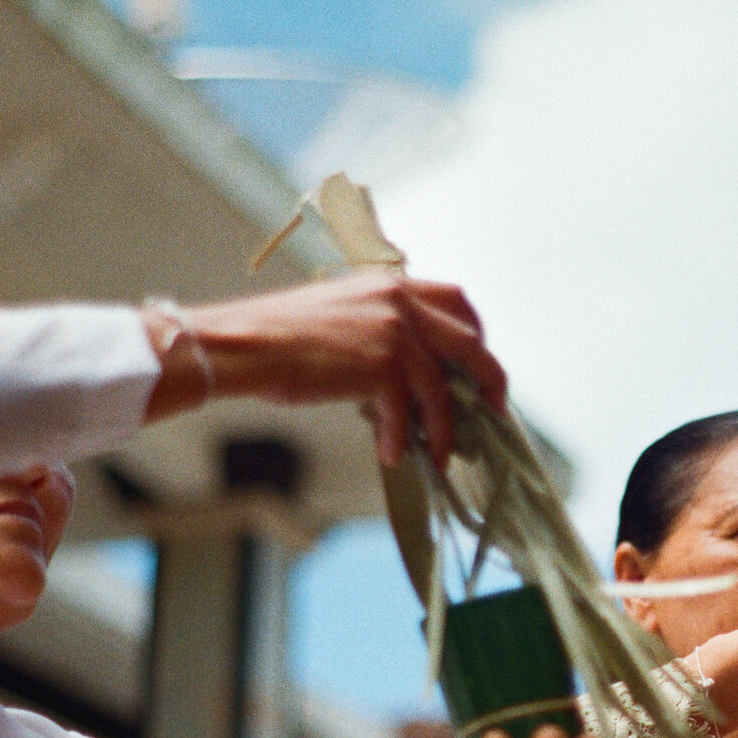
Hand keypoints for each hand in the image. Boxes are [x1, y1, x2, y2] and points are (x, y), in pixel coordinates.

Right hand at [146, 270, 508, 469]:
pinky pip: (407, 413)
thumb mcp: (341, 316)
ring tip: (440, 453)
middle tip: (493, 409)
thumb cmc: (279, 337)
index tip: (478, 363)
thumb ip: (381, 333)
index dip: (476, 333)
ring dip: (445, 427)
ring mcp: (394, 333)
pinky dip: (402, 439)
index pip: (457, 299)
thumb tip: (409, 382)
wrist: (244, 345)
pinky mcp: (381, 366)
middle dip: (489, 380)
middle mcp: (400, 301)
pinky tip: (391, 453)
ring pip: (442, 389)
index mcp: (391, 284)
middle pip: (470, 341)